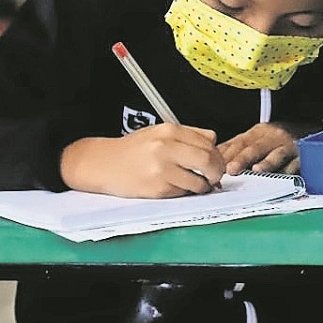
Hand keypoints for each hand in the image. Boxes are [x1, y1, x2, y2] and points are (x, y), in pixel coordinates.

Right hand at [60, 124, 224, 197]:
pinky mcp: (157, 188)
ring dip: (204, 185)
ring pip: (199, 180)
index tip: (217, 161)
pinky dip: (187, 192)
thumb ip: (187, 135)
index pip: (208, 141)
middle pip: (208, 159)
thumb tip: (214, 143)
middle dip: (217, 170)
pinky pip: (183, 192)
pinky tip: (180, 187)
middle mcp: (166, 147)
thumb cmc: (133, 150)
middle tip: (215, 176)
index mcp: (169, 131)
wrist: (104, 164)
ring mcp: (161, 169)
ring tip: (199, 184)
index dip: (217, 154)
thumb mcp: (159, 133)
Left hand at [218, 123, 299, 174]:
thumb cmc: (275, 140)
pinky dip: (290, 169)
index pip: (239, 142)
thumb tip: (213, 160)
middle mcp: (272, 137)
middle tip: (230, 170)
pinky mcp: (302, 156)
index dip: (227, 154)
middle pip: (255, 147)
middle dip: (242, 159)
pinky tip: (283, 175)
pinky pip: (296, 163)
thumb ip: (236, 149)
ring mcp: (288, 146)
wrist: (307, 132)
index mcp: (257, 133)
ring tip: (257, 170)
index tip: (214, 165)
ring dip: (267, 163)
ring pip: (276, 154)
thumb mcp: (255, 139)